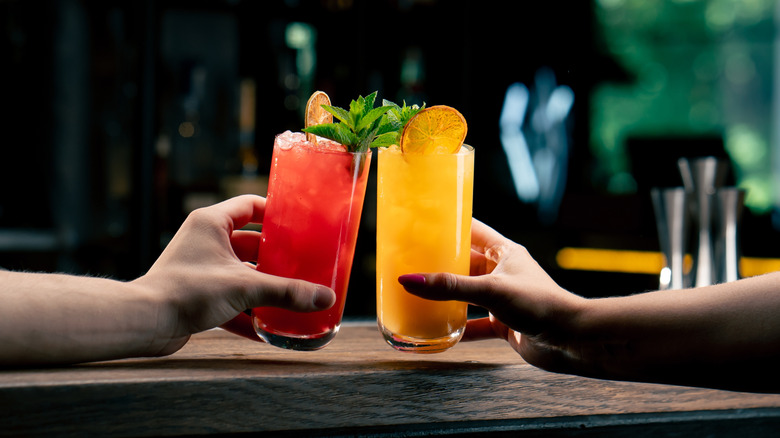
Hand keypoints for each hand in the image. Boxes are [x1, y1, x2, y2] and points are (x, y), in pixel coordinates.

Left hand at [134, 195, 335, 355]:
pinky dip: (248, 310)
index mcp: (212, 223)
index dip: (275, 213)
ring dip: (264, 285)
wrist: (145, 322)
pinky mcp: (197, 294)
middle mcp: (204, 241)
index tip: (299, 225)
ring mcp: (200, 268)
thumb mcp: (245, 287)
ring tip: (292, 294)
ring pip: (242, 272)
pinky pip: (230, 298)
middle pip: (251, 242)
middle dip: (276, 257)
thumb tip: (325, 298)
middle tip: (303, 264)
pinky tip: (270, 327)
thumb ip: (287, 292)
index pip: (250, 206)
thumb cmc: (187, 291)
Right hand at [398, 219, 586, 372]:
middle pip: (464, 263)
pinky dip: (456, 327)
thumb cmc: (540, 303)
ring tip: (416, 294)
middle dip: (439, 263)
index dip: (449, 225)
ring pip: (466, 294)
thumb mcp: (491, 290)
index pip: (472, 230)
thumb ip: (450, 287)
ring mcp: (502, 298)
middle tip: (410, 261)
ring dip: (445, 296)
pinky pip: (473, 324)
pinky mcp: (503, 323)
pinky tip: (437, 331)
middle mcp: (502, 272)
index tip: (423, 223)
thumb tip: (409, 280)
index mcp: (504, 252)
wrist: (571, 339)